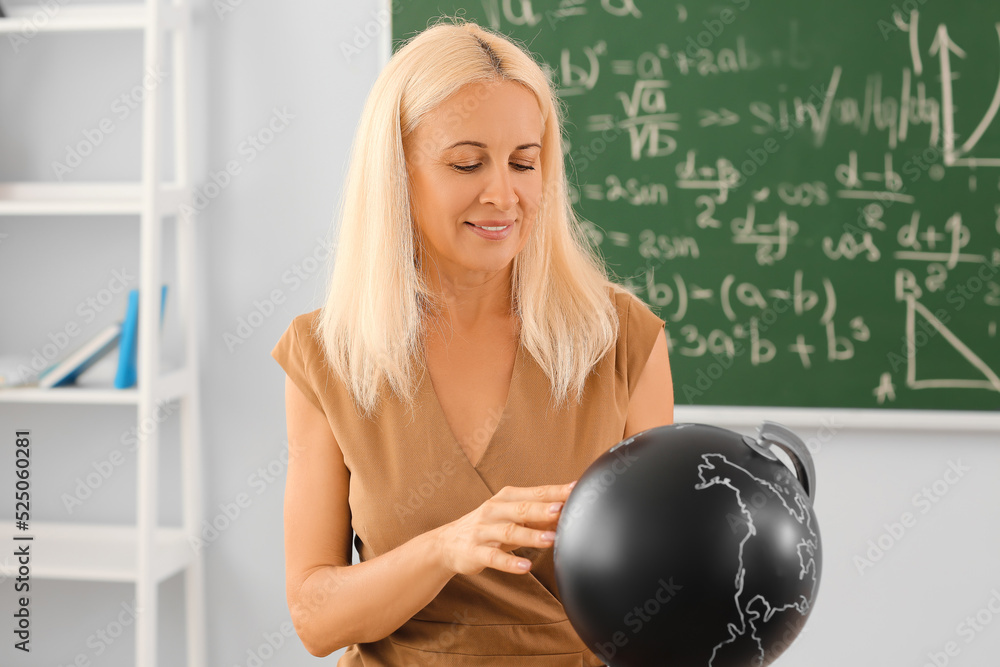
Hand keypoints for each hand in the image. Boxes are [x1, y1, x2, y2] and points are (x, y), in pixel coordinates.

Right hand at [433, 482, 575, 575]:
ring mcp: (483, 531)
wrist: (447, 543)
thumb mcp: (509, 515)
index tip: (575, 489)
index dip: (555, 491)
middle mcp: (494, 510)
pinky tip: (526, 567)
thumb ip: (536, 513)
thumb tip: (567, 511)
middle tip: (562, 510)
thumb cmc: (487, 526)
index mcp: (506, 498)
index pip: (534, 492)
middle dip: (542, 509)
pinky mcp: (475, 552)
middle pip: (521, 508)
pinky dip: (510, 562)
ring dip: (531, 535)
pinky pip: (494, 557)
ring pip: (509, 532)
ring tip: (551, 539)